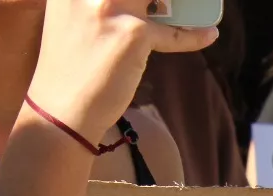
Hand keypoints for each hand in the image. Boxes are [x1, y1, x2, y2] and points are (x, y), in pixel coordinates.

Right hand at [25, 0, 218, 146]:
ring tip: (198, 7)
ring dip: (184, 3)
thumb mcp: (75, 19)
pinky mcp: (133, 33)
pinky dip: (194, 35)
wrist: (62, 108)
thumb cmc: (71, 69)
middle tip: (173, 3)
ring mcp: (112, 5)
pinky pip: (173, 32)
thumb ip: (100, 1)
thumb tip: (150, 0)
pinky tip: (209, 34)